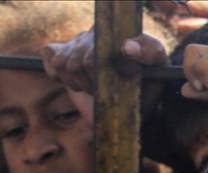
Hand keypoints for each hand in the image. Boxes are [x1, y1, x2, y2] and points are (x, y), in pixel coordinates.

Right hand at [41, 30, 168, 94]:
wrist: (131, 106)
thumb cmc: (147, 86)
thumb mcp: (157, 69)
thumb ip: (149, 53)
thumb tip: (125, 47)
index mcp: (117, 32)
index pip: (98, 48)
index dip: (100, 70)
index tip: (114, 80)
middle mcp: (96, 34)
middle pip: (78, 61)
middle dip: (91, 84)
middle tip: (104, 90)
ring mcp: (78, 42)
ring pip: (63, 63)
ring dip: (76, 83)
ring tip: (92, 88)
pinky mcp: (63, 52)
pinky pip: (50, 55)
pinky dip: (56, 73)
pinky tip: (71, 81)